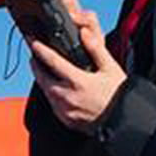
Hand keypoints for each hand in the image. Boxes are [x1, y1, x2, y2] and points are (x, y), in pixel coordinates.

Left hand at [30, 0, 125, 132]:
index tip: (33, 43)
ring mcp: (65, 110)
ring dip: (42, 81)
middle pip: (42, 78)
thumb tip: (85, 33)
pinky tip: (55, 90)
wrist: (122, 122)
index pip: (53, 62)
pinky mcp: (65, 120)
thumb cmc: (118, 96)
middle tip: (34, 57)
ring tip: (43, 72)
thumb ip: (96, 49)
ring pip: (46, 92)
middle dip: (36, 66)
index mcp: (78, 82)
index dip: (40, 50)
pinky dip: (51, 95)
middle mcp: (67, 97)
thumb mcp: (110, 69)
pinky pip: (52, 105)